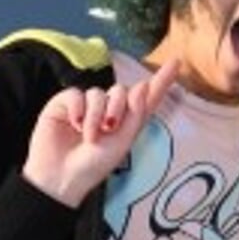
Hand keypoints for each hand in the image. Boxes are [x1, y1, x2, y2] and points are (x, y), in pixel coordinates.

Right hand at [22, 61, 178, 208]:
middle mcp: (108, 109)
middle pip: (121, 91)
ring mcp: (86, 105)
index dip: (162, 79)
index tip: (177, 62)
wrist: (61, 177)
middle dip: (118, 108)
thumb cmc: (93, 165)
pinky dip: (78, 109)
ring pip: (98, 92)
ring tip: (89, 136)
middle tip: (108, 128)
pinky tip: (74, 124)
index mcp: (127, 120)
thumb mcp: (122, 142)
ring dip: (95, 115)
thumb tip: (142, 84)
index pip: (147, 96)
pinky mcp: (65, 104)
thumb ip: (136, 113)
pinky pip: (76, 93)